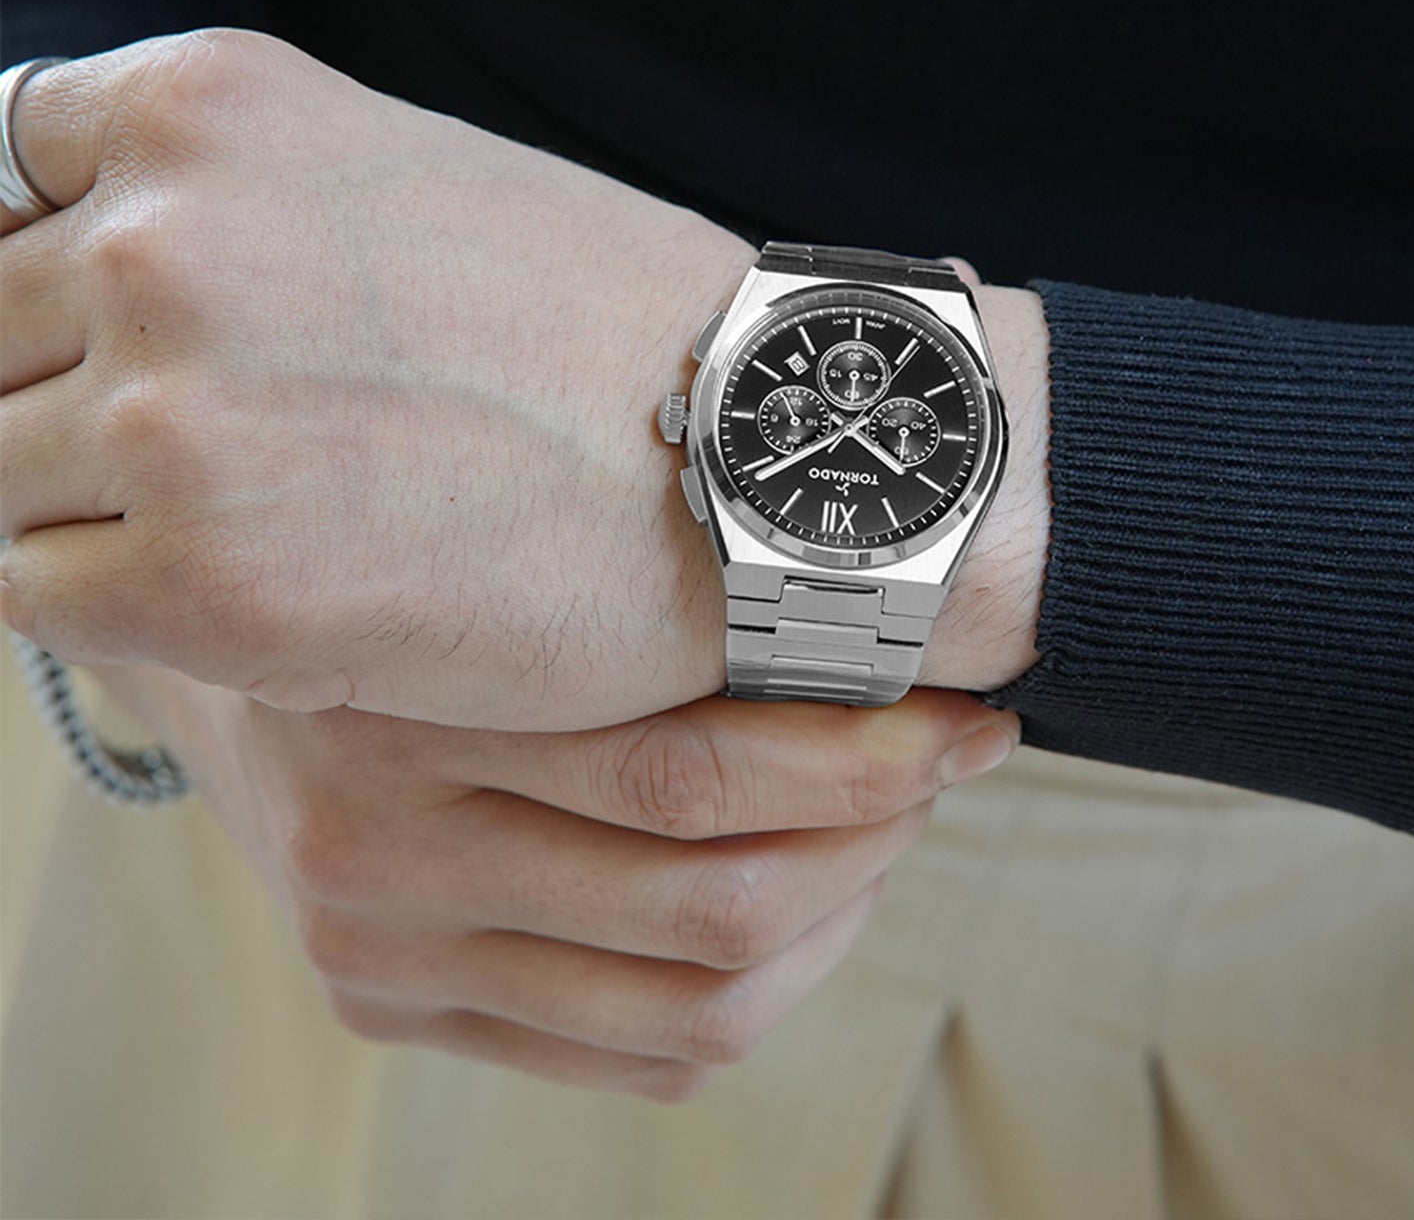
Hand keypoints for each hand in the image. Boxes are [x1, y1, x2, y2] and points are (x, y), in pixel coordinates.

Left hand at [0, 29, 1050, 728]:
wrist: (763, 461)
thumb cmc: (612, 327)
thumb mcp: (405, 181)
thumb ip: (226, 202)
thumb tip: (76, 259)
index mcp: (210, 108)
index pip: (2, 173)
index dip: (48, 264)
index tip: (115, 334)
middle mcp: (161, 244)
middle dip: (69, 395)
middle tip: (229, 448)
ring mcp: (170, 418)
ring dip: (93, 504)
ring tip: (265, 518)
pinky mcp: (205, 589)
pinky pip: (37, 595)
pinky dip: (122, 600)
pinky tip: (266, 584)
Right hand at [85, 658, 1020, 1098]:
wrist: (239, 673)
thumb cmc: (412, 594)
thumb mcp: (511, 565)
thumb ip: (652, 606)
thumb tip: (875, 622)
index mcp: (402, 716)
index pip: (687, 775)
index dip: (859, 756)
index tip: (964, 717)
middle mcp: (378, 856)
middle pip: (707, 904)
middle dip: (873, 836)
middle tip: (945, 760)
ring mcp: (382, 958)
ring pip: (695, 1005)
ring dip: (837, 921)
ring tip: (886, 831)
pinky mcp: (395, 1016)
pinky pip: (641, 1057)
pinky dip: (759, 990)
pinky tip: (802, 910)